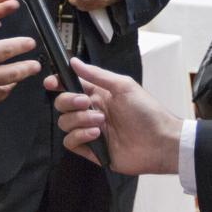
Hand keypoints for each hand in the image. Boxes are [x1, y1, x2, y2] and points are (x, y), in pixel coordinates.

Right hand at [46, 58, 180, 174]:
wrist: (159, 142)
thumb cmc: (146, 111)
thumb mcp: (123, 86)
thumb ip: (96, 75)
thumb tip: (73, 61)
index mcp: (99, 94)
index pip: (71, 86)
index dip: (59, 84)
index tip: (52, 83)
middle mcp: (92, 111)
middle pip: (63, 104)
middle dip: (70, 101)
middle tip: (87, 103)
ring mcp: (90, 131)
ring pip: (65, 123)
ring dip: (79, 119)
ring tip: (101, 122)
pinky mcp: (91, 150)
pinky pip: (70, 142)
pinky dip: (80, 136)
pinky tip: (97, 134)